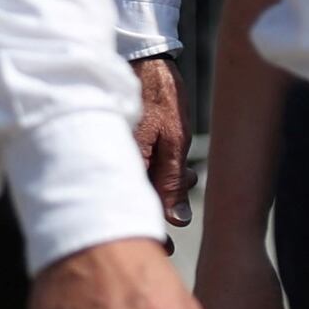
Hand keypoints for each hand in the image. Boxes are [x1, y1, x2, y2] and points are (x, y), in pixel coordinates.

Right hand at [130, 56, 190, 227]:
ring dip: (167, 187)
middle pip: (137, 202)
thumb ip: (173, 180)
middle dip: (164, 208)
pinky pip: (138, 169)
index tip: (168, 251)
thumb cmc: (160, 93)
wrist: (144, 57)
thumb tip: (177, 220)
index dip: (151, 236)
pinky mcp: (122, 144)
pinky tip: (182, 167)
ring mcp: (116, 153)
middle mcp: (115, 163)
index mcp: (126, 165)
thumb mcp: (174, 138)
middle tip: (188, 199)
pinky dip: (159, 171)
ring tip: (193, 176)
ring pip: (140, 186)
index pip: (135, 213)